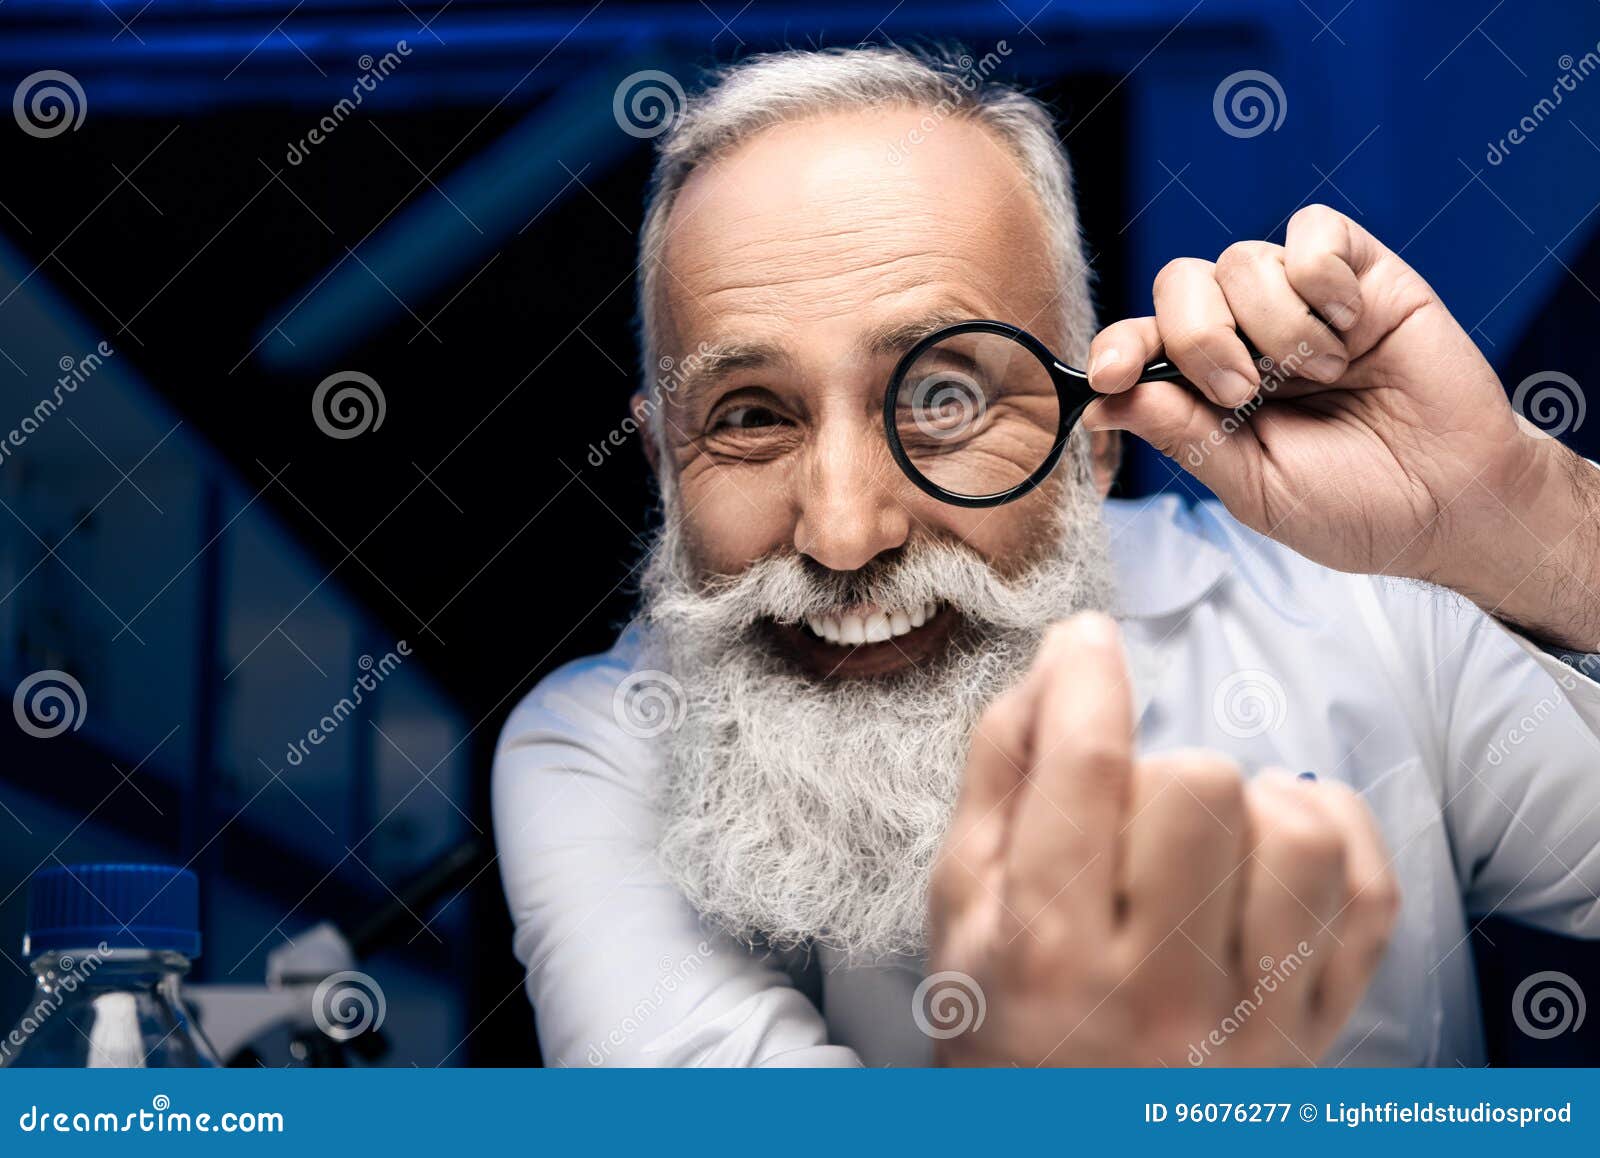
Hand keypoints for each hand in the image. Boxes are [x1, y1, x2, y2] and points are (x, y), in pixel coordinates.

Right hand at [927, 612, 1398, 1066]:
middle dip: (1164, 769)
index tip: (1088, 641)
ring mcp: (1251, 1017)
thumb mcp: (961, 910)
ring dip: (1254, 806)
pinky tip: (1281, 843)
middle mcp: (1156, 986)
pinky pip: (1369, 896)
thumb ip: (999, 779)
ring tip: (1215, 836)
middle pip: (1202, 787)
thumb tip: (1059, 664)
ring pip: (1296, 835)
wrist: (1062, 1150)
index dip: (1087, 673)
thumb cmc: (1002, 1022)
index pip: (1086, 767)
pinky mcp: (1319, 1032)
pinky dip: (1335, 838)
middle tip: (1138, 814)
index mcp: (1046, 947)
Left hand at [1083, 204, 1598, 646]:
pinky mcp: (1361, 271)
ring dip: (1274, 325)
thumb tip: (1102, 404)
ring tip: (1323, 373)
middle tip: (1244, 391)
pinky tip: (1350, 327)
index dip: (1117, 347)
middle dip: (1199, 337)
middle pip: (1180, 283)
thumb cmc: (1353, 503)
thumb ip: (1183, 436)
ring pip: (1241, 260)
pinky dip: (1321, 277)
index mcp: (1208, 386)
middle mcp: (1246, 333)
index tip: (1109, 375)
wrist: (1453, 502)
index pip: (1141, 342)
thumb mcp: (1252, 485)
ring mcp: (1300, 299)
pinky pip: (1311, 231)